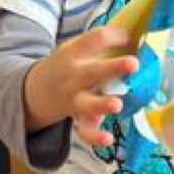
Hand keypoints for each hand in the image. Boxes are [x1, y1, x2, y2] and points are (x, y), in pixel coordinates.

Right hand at [23, 26, 138, 147]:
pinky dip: (95, 137)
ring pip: (87, 104)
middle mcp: (75, 76)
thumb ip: (102, 42)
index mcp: (75, 53)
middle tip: (134, 64)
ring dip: (102, 104)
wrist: (37, 89)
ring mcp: (75, 98)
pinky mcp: (79, 118)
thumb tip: (136, 34)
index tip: (128, 37)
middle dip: (114, 67)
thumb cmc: (70, 65)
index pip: (95, 39)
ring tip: (117, 104)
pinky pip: (85, 131)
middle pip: (93, 71)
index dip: (114, 36)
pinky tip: (108, 139)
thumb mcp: (77, 47)